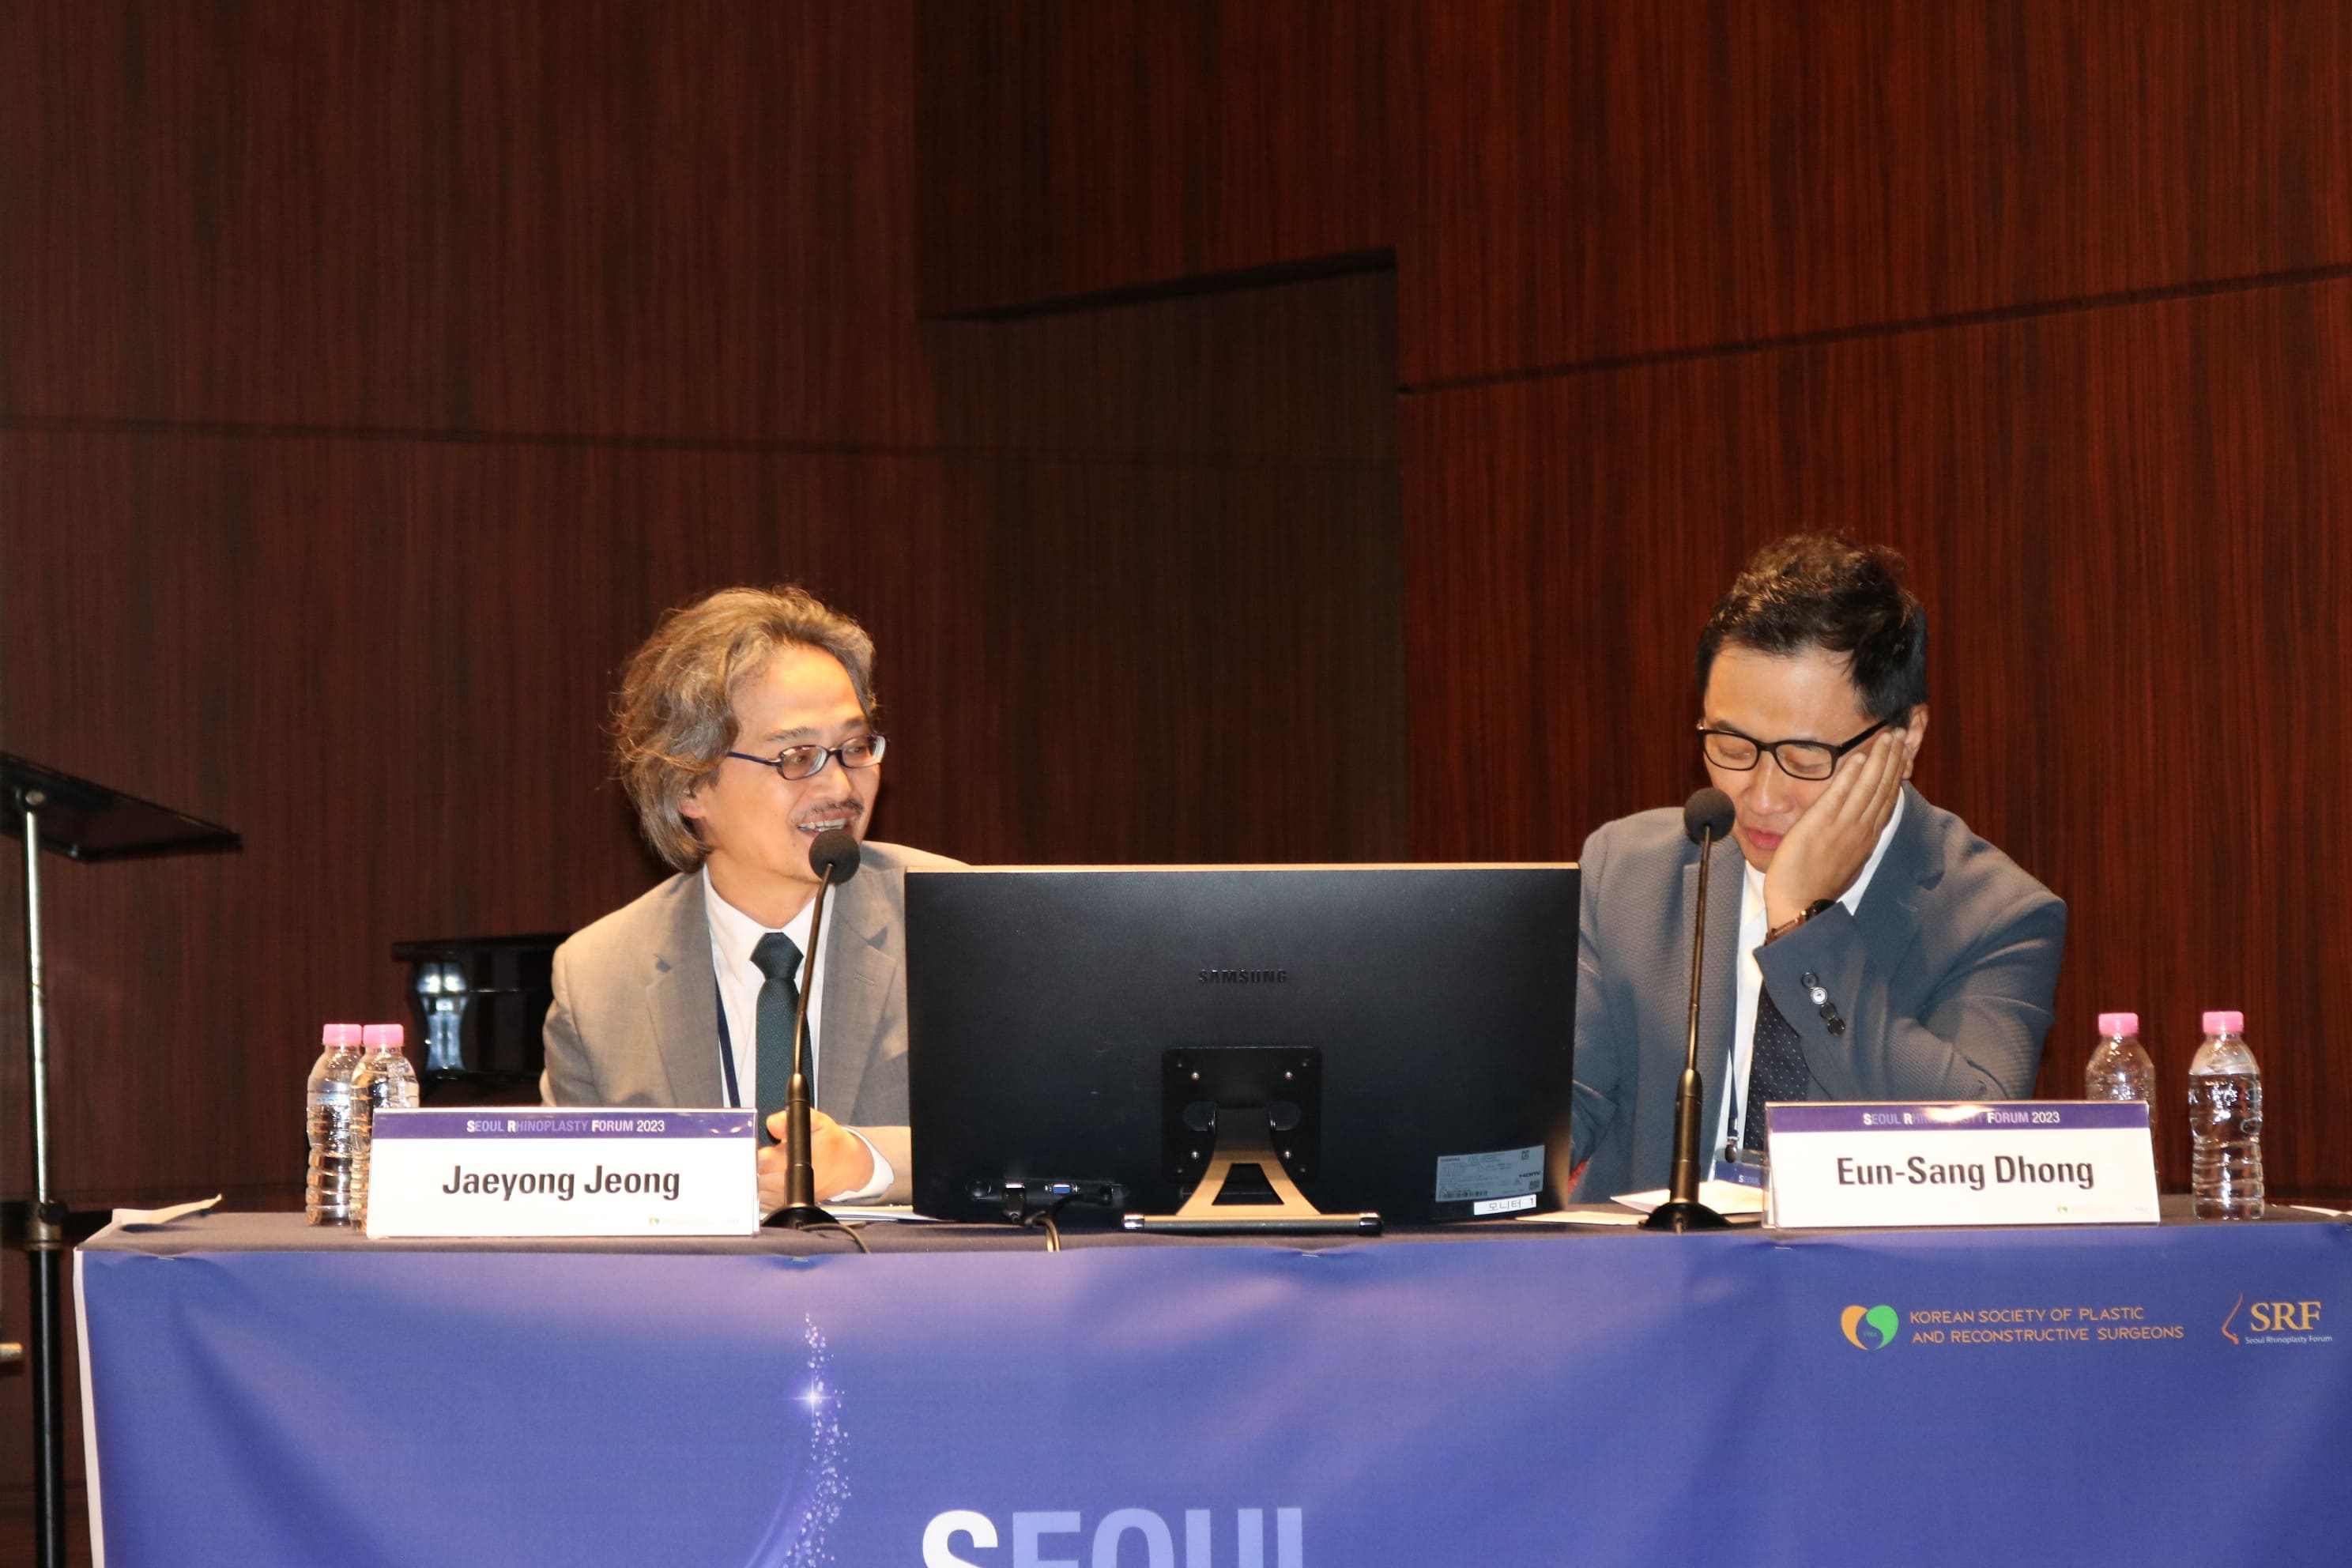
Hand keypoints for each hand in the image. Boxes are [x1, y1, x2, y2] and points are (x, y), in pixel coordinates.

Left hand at [757, 1108, 877, 1209]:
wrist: (846, 1167)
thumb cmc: (831, 1144)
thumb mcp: (818, 1123)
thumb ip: (793, 1119)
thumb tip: (772, 1122)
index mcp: (793, 1163)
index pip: (759, 1163)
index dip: (748, 1153)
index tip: (746, 1145)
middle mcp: (786, 1185)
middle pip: (751, 1177)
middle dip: (747, 1164)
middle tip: (748, 1151)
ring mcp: (781, 1198)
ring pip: (751, 1189)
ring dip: (749, 1176)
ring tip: (756, 1162)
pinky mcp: (778, 1204)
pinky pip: (756, 1198)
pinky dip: (754, 1186)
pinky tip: (762, 1174)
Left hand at [1761, 729, 1907, 928]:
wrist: (1802, 905)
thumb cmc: (1816, 885)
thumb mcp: (1846, 860)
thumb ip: (1854, 839)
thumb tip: (1860, 825)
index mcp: (1867, 838)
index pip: (1887, 799)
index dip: (1896, 774)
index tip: (1903, 753)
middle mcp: (1861, 830)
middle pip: (1883, 788)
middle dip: (1893, 759)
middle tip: (1899, 734)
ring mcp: (1843, 827)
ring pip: (1867, 788)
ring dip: (1878, 760)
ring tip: (1886, 736)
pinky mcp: (1821, 826)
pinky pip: (1840, 795)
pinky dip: (1850, 776)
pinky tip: (1858, 758)